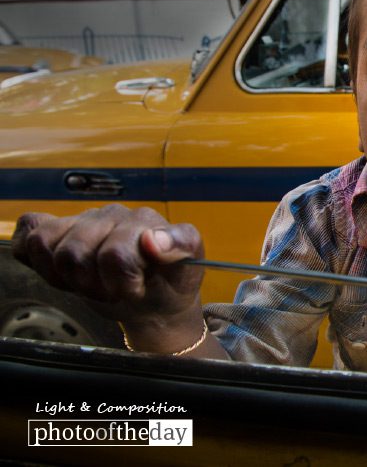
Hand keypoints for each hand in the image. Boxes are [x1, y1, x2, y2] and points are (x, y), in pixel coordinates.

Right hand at [11, 204, 203, 326]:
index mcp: (145, 221)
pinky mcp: (60, 231)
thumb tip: (152, 239)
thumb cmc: (170, 282)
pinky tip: (62, 272)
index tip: (136, 290)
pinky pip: (30, 232)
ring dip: (68, 277)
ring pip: (47, 244)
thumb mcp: (189, 268)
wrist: (157, 299)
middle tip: (113, 292)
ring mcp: (85, 221)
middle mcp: (113, 215)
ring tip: (93, 284)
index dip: (120, 281)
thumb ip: (180, 245)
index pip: (114, 252)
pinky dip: (38, 258)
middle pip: (74, 253)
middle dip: (93, 285)